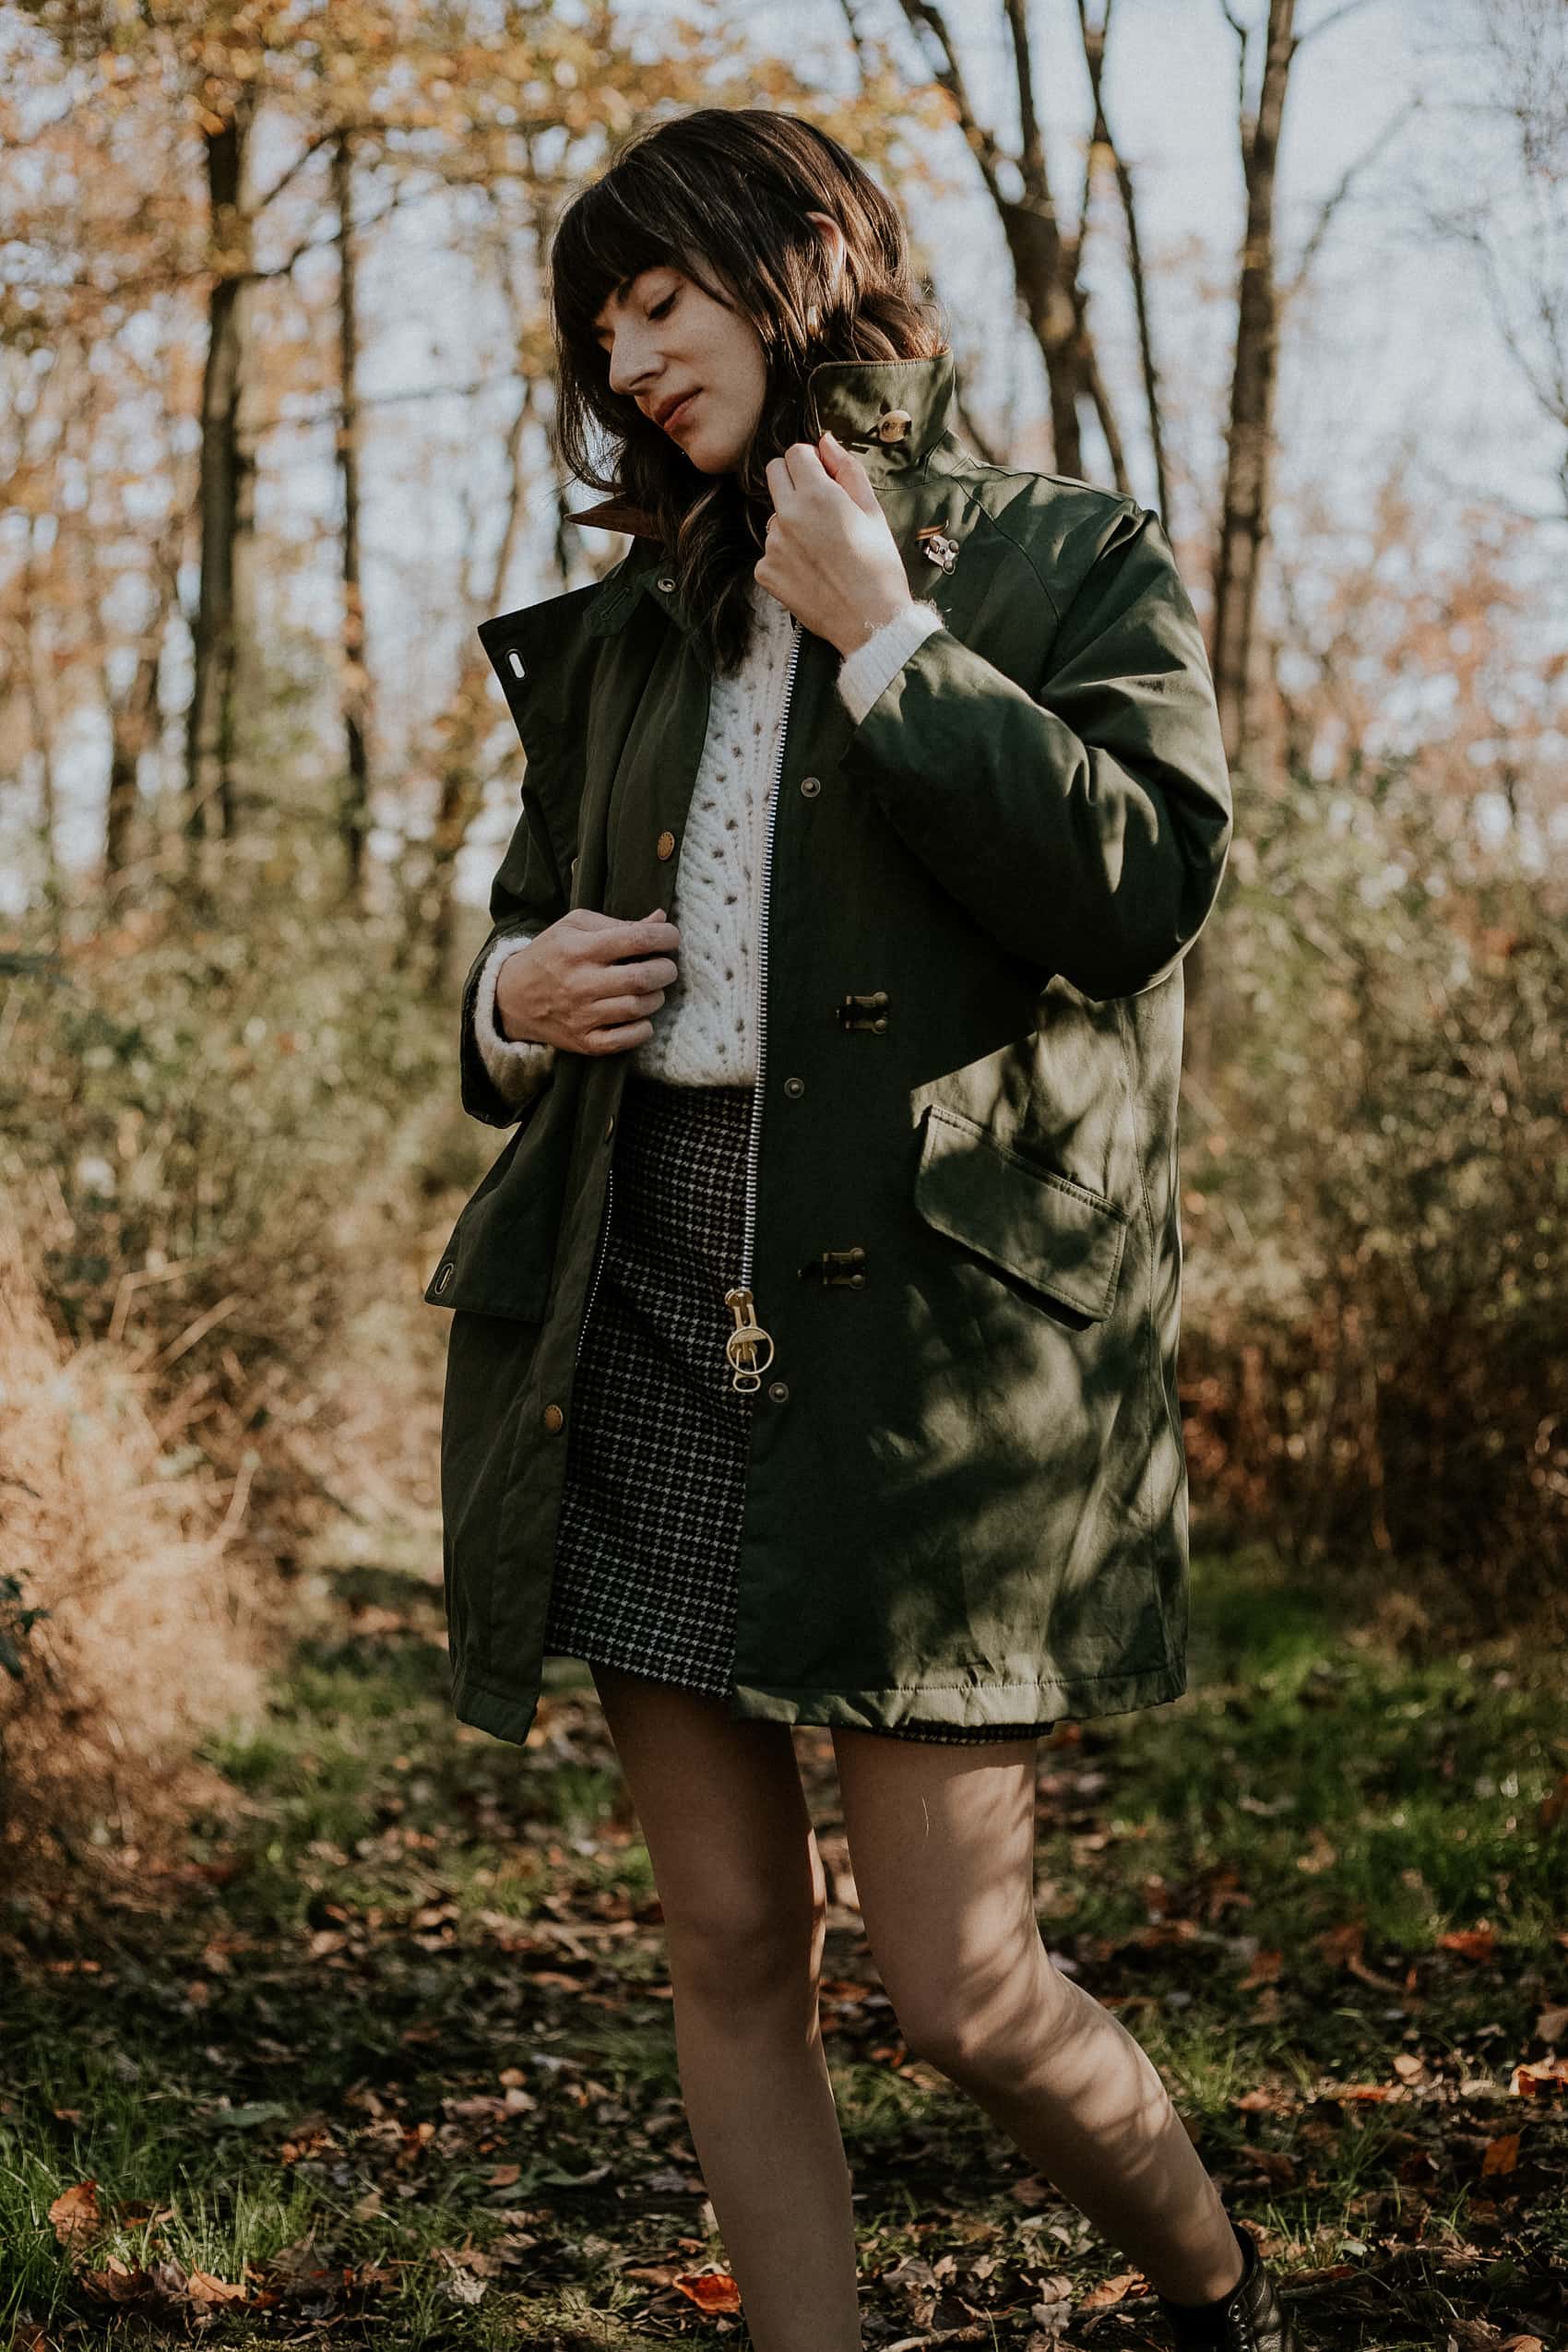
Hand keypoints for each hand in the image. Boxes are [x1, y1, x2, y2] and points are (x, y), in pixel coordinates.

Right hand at [496, 908, 679, 1055]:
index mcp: (580, 949)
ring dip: (656, 997)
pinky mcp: (584, 1042)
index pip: (636, 939)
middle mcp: (581, 983)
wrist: (512, 997)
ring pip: (638, 1008)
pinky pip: (625, 1040)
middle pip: (642, 977)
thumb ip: (617, 923)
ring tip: (651, 989)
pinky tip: (640, 1016)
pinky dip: (642, 1029)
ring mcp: (582, 1015)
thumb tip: (659, 917)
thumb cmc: (550, 954)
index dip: (665, 936)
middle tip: (666, 967)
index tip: (671, 937)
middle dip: (666, 970)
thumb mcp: (574, 926)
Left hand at [754, 431, 913, 655]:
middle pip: (774, 473)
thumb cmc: (878, 567)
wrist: (871, 622)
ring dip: (791, 523)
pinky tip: (811, 572)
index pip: (795, 453)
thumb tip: (825, 441)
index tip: (824, 478)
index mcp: (817, 495)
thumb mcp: (872, 511)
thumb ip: (847, 470)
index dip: (811, 462)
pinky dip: (786, 557)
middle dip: (794, 480)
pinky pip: (770, 551)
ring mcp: (773, 545)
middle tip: (819, 506)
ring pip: (774, 516)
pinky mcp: (766, 572)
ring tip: (822, 551)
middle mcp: (788, 516)